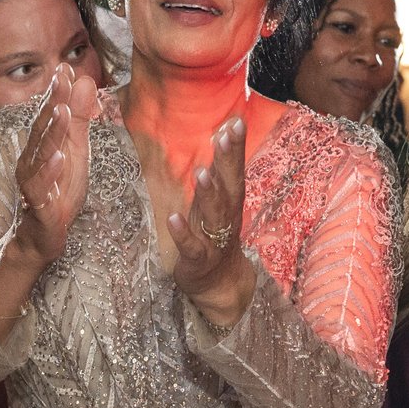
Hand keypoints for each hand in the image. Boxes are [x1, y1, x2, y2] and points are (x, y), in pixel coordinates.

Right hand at [10, 65, 100, 265]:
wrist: (44, 235)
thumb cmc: (59, 191)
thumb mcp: (76, 151)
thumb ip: (80, 119)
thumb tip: (85, 80)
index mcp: (43, 146)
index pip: (50, 115)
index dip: (57, 92)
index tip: (65, 67)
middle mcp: (33, 160)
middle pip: (42, 129)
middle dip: (53, 103)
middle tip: (63, 80)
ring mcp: (34, 183)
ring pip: (41, 155)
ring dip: (52, 133)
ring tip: (62, 113)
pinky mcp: (39, 206)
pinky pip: (42, 188)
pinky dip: (50, 172)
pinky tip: (59, 158)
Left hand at [168, 115, 250, 323]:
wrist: (220, 285)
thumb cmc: (214, 236)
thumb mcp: (216, 202)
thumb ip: (219, 172)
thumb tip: (222, 133)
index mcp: (230, 202)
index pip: (234, 170)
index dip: (235, 147)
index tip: (236, 122)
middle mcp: (226, 218)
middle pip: (230, 187)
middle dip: (228, 161)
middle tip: (226, 135)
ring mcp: (213, 240)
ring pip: (214, 215)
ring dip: (208, 194)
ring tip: (201, 172)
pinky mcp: (198, 260)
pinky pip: (191, 247)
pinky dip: (183, 233)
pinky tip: (173, 218)